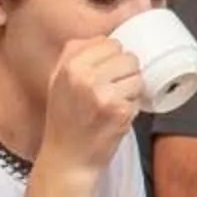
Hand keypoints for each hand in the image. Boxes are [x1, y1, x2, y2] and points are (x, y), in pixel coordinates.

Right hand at [37, 36, 144, 174]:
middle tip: (112, 90)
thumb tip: (103, 37)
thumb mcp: (57, 81)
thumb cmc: (64, 121)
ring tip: (113, 103)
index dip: (112, 58)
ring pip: (137, 76)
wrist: (67, 159)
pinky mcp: (120, 111)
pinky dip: (133, 106)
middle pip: (127, 57)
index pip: (109, 43)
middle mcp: (85, 77)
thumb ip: (73, 55)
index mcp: (70, 65)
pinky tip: (117, 117)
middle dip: (125, 72)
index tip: (105, 73)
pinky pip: (139, 97)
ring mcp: (104, 94)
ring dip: (131, 90)